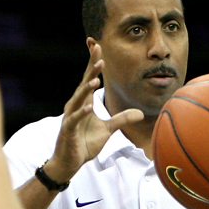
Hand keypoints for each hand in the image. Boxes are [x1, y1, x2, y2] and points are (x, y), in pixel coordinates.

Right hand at [44, 43, 143, 181]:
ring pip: (78, 99)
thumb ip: (121, 119)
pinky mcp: (68, 129)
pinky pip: (75, 119)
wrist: (69, 162)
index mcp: (84, 103)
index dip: (94, 63)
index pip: (90, 79)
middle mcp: (75, 106)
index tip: (98, 46)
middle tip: (98, 52)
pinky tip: (88, 107)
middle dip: (91, 68)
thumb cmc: (84, 143)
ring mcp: (70, 117)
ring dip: (86, 88)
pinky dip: (81, 112)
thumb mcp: (107, 130)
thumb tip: (139, 113)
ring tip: (95, 79)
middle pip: (84, 83)